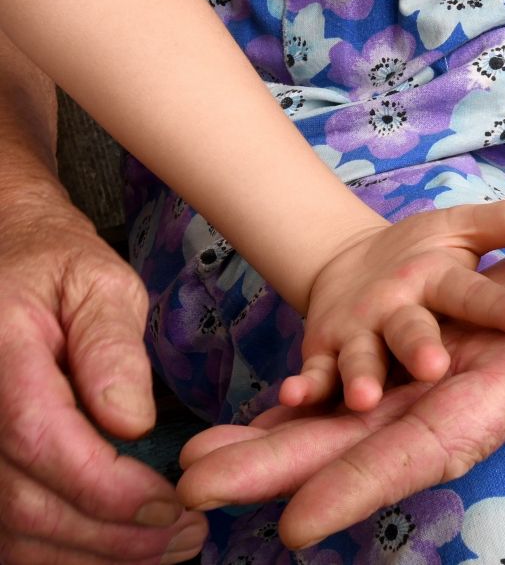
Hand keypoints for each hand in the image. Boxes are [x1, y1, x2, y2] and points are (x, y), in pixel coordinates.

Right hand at [0, 193, 206, 562]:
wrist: (11, 265)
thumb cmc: (59, 269)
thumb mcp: (99, 284)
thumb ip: (113, 347)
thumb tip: (133, 421)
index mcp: (1, 361)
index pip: (42, 442)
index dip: (107, 489)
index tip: (171, 505)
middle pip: (28, 504)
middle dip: (115, 535)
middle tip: (189, 536)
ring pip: (17, 531)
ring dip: (96, 555)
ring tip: (171, 548)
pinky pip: (11, 530)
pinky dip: (66, 552)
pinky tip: (122, 548)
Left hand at [178, 172, 504, 548]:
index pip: (444, 437)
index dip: (372, 481)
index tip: (295, 523)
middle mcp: (485, 383)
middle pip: (378, 442)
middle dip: (293, 469)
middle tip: (198, 485)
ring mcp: (463, 364)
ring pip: (365, 414)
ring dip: (287, 440)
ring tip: (204, 458)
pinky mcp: (450, 340)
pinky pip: (377, 378)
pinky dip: (320, 400)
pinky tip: (269, 410)